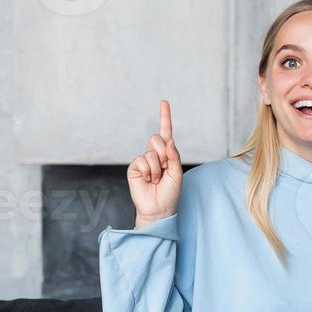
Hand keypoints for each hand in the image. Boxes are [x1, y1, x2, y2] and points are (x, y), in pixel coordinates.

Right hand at [127, 99, 182, 225]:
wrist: (159, 209)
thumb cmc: (170, 193)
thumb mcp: (177, 173)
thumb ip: (174, 156)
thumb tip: (169, 141)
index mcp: (167, 154)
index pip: (165, 133)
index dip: (164, 117)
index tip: (163, 102)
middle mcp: (154, 155)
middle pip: (156, 139)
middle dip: (163, 153)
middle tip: (164, 169)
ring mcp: (143, 161)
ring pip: (150, 152)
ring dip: (157, 168)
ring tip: (156, 180)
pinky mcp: (134, 168)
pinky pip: (141, 160)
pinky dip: (148, 171)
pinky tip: (148, 181)